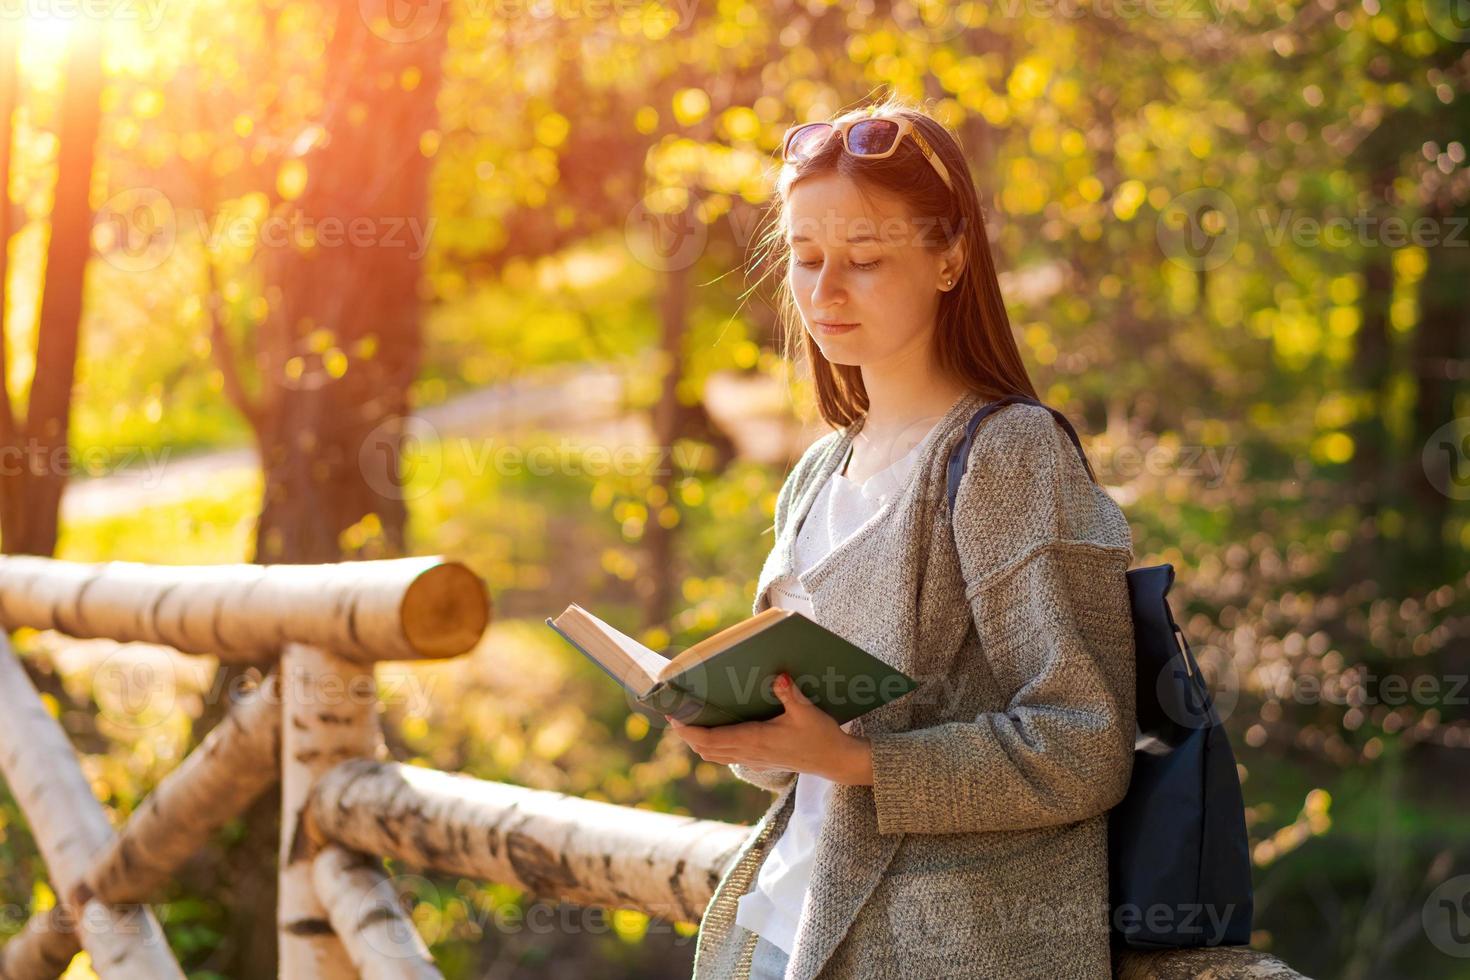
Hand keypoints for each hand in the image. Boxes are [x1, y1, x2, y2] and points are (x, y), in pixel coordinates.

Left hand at [664, 673, 873, 784]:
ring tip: (687, 722)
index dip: (689, 730)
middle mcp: (749, 753)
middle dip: (687, 734)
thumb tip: (778, 675)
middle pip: (706, 749)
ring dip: (698, 741)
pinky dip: (712, 746)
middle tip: (674, 715)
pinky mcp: (759, 760)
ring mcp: (753, 759)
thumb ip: (790, 694)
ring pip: (714, 754)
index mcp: (755, 741)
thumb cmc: (821, 736)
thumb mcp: (807, 712)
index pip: (711, 739)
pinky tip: (714, 732)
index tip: (673, 717)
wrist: (835, 761)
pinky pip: (726, 755)